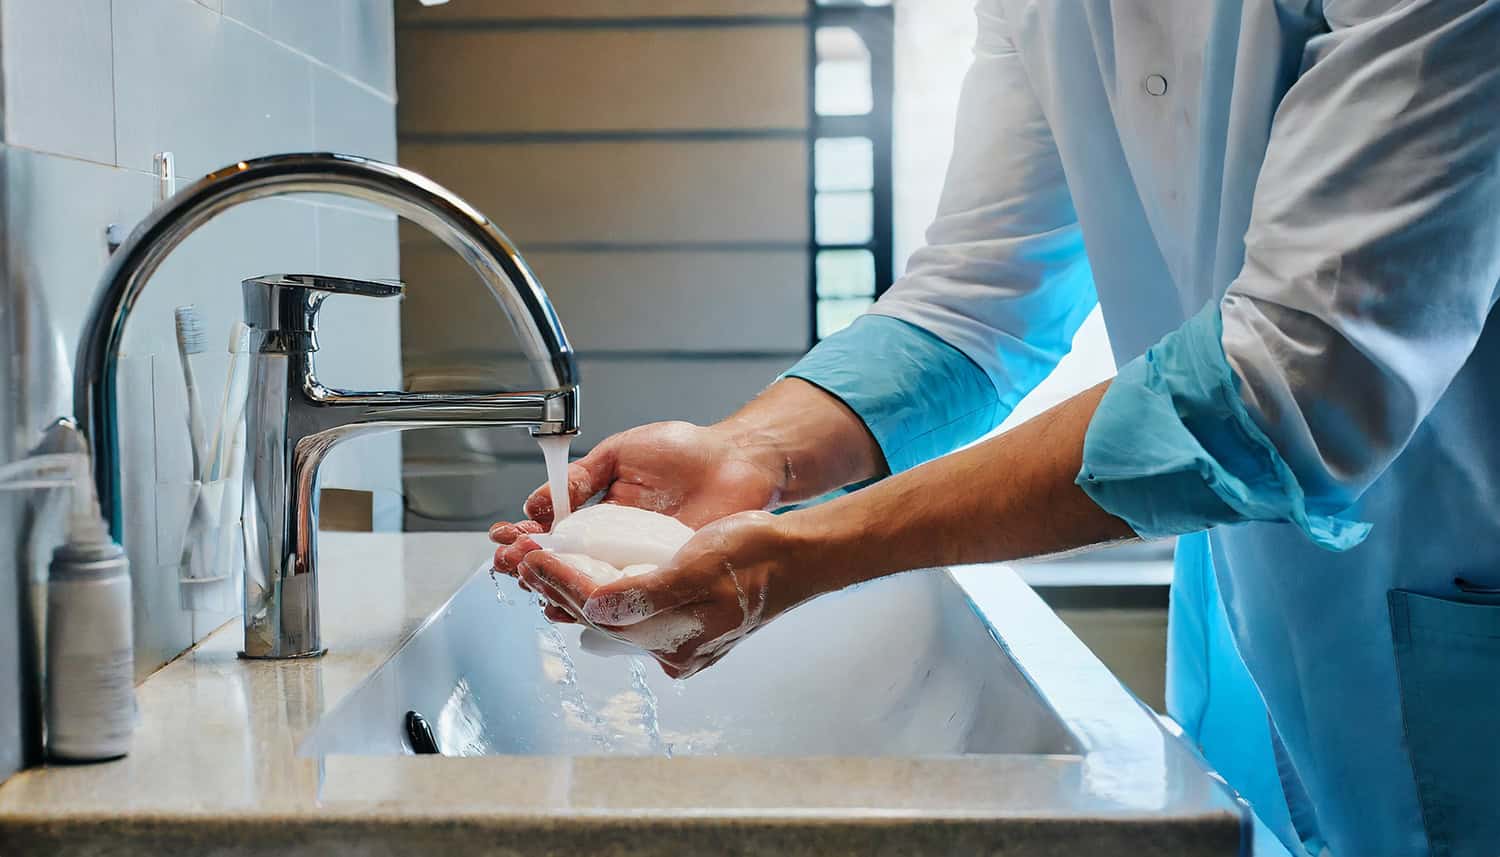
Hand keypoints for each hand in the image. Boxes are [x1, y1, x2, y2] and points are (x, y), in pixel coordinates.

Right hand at [489, 421, 788, 617]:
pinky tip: (571, 602)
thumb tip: (536, 503)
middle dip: (527, 565)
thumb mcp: (620, 454)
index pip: (550, 531)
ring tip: (531, 580)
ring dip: (552, 587)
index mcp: (598, 513)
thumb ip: (581, 477)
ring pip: (586, 588)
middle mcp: (612, 545)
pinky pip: (625, 598)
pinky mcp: (661, 579)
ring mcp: (635, 565)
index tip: (504, 536)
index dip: (524, 536)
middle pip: (560, 565)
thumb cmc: (685, 451)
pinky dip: (596, 604)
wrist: (738, 460)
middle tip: (509, 561)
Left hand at [521, 511, 824, 677]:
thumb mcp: (697, 566)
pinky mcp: (685, 628)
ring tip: (542, 568)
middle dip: (558, 588)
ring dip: (574, 591)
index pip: (598, 609)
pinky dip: (603, 595)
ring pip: (611, 618)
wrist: (798, 558)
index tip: (531, 557)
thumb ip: (645, 593)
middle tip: (522, 560)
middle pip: (599, 618)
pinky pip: (631, 615)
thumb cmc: (756, 556)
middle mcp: (673, 648)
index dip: (560, 581)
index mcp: (674, 636)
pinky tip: (587, 579)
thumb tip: (595, 608)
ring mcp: (680, 641)